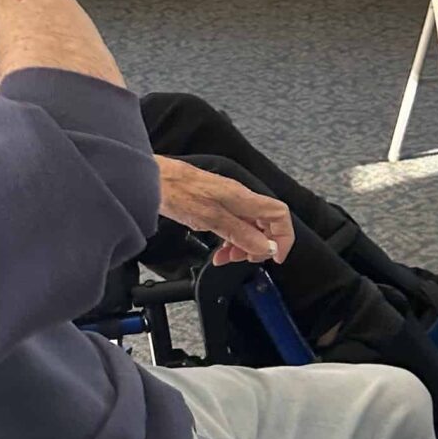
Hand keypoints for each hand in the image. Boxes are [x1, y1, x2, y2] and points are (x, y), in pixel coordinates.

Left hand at [153, 159, 294, 266]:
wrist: (153, 178)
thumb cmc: (177, 191)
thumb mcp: (211, 219)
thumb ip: (241, 234)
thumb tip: (265, 248)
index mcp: (244, 198)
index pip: (280, 215)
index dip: (283, 238)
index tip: (275, 258)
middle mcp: (239, 198)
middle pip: (265, 224)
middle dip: (259, 246)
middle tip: (244, 260)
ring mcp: (227, 200)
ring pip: (248, 226)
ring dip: (243, 246)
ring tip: (227, 258)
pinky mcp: (214, 204)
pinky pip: (232, 224)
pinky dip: (229, 240)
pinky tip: (218, 250)